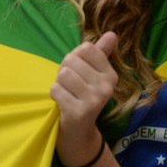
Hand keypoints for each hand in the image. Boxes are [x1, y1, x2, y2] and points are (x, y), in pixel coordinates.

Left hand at [51, 31, 117, 163]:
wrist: (79, 132)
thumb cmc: (81, 96)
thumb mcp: (93, 74)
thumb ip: (100, 53)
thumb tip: (111, 33)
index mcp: (110, 75)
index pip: (85, 48)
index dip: (74, 57)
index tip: (78, 72)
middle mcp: (106, 87)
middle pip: (71, 59)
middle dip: (64, 71)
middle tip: (71, 86)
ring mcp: (94, 100)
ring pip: (63, 73)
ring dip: (59, 83)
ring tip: (67, 94)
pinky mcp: (79, 111)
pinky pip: (55, 89)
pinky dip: (55, 95)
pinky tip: (63, 104)